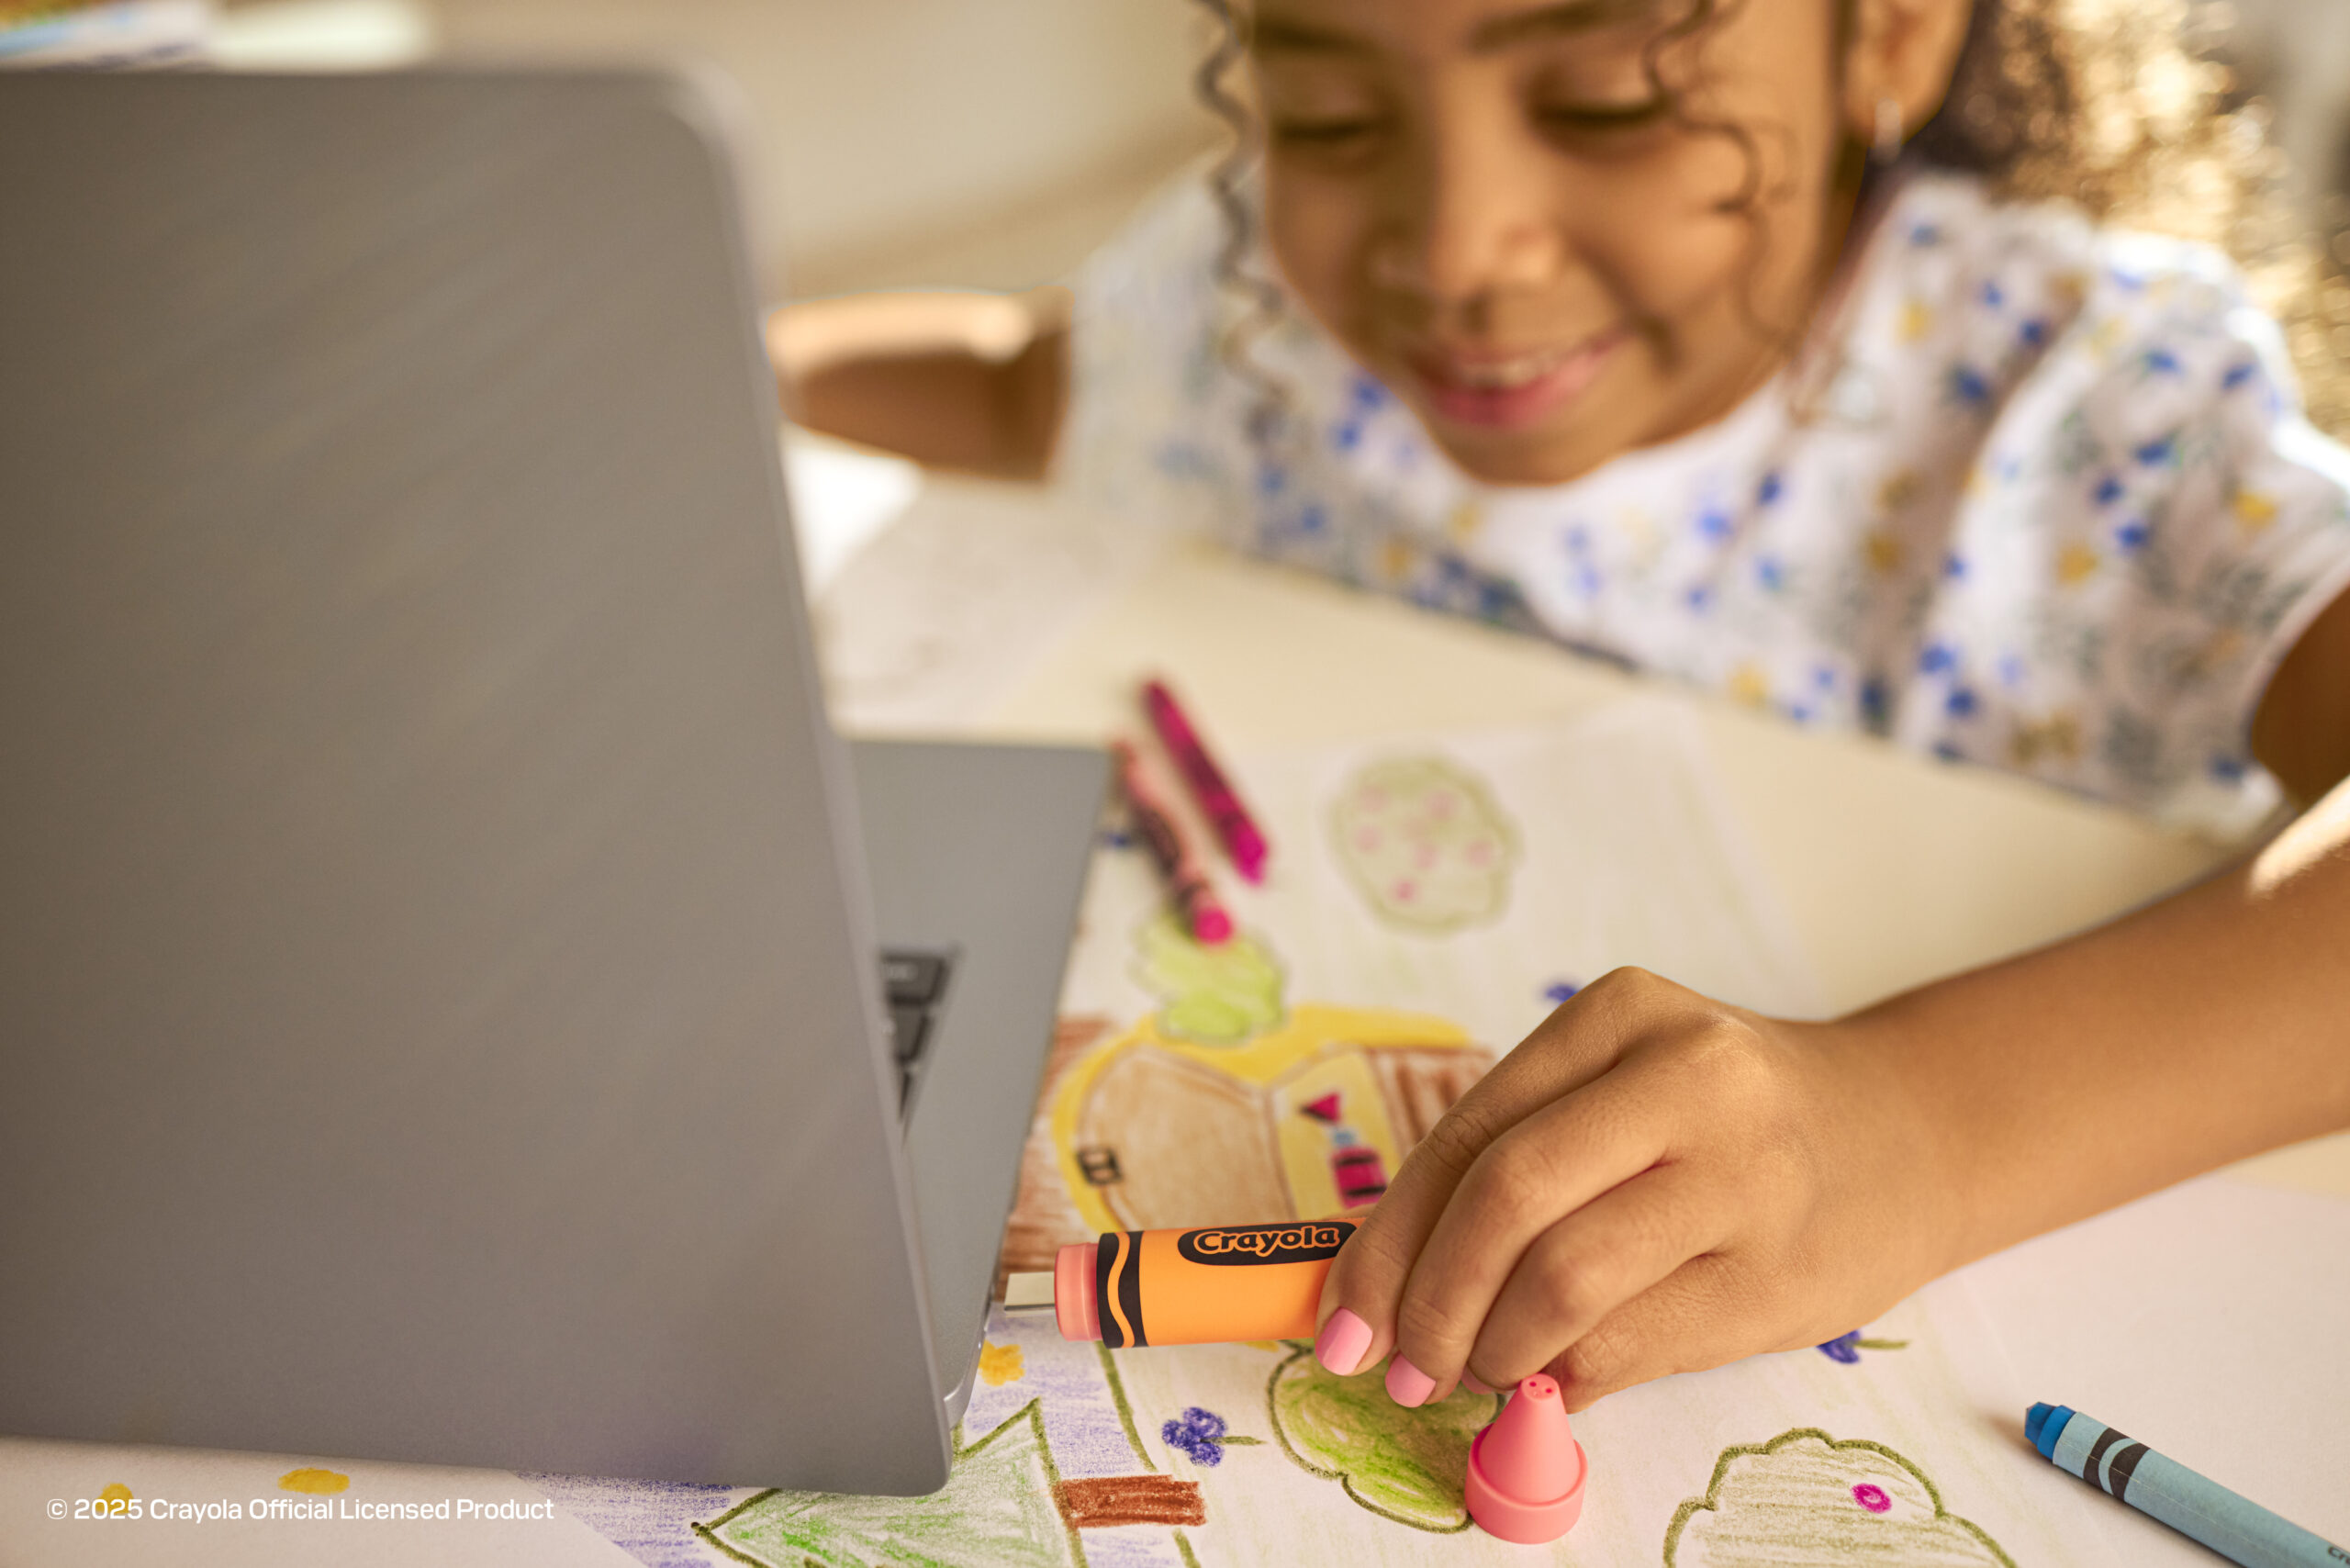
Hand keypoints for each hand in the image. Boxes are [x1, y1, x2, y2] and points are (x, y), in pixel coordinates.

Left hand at [1311, 967, 1951, 1409]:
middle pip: (1508, 1196)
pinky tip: (1553, 1376)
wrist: (1906, 1135)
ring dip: (1493, 1347)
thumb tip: (1375, 1280)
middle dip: (1428, 1298)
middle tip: (1399, 1362)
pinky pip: (1632, 1345)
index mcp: (1621, 1014)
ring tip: (1477, 1368)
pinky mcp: (1780, 1277)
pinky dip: (1565, 1376)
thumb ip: (1510, 1155)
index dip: (1388, 1236)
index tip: (1341, 1315)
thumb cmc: (1724, 1119)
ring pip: (1566, 1279)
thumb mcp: (1619, 1086)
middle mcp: (1689, 1079)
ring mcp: (1746, 1178)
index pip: (1468, 1131)